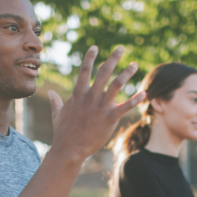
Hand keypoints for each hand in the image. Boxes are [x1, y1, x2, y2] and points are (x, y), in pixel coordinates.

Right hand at [47, 46, 145, 162]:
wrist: (69, 149)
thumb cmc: (63, 133)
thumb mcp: (57, 114)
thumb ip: (56, 101)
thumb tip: (52, 93)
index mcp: (78, 94)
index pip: (84, 70)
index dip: (90, 57)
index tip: (95, 47)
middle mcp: (90, 97)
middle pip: (104, 72)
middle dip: (113, 58)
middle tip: (121, 48)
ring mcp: (101, 107)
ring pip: (117, 84)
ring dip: (127, 73)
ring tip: (134, 65)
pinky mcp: (110, 118)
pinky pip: (125, 106)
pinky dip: (136, 99)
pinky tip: (144, 93)